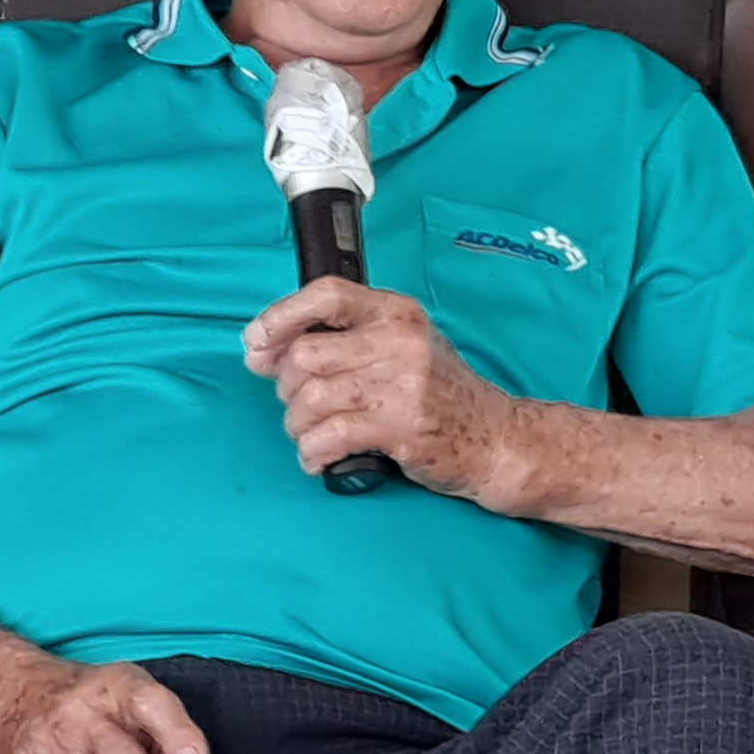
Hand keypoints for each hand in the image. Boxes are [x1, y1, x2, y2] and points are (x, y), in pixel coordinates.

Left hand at [241, 278, 520, 499]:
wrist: (497, 439)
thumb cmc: (442, 395)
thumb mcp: (403, 347)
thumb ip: (345, 340)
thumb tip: (265, 349)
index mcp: (396, 313)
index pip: (325, 295)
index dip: (280, 317)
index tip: (256, 342)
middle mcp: (398, 341)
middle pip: (305, 355)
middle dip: (287, 389)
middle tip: (301, 407)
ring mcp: (401, 384)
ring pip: (310, 399)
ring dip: (298, 426)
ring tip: (314, 435)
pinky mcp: (400, 427)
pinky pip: (328, 437)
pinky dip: (312, 454)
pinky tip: (321, 458)